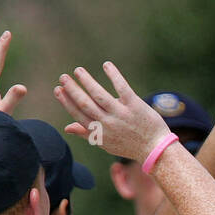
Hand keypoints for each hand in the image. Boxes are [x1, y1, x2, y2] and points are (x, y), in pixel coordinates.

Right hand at [55, 62, 172, 162]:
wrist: (155, 149)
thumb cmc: (128, 145)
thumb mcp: (106, 143)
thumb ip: (86, 133)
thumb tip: (66, 127)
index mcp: (99, 132)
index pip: (79, 115)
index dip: (67, 102)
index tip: (58, 89)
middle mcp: (108, 123)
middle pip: (86, 104)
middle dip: (72, 90)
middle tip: (63, 77)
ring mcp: (121, 114)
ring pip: (100, 95)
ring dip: (87, 82)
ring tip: (78, 70)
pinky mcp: (135, 106)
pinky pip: (122, 88)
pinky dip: (114, 75)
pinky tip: (106, 65)